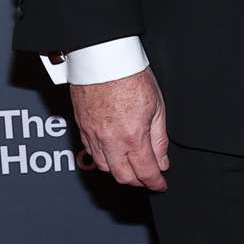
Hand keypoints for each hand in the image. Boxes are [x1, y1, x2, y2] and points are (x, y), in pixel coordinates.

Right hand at [70, 68, 168, 190]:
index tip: (160, 185)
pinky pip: (91, 153)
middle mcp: (110, 141)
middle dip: (138, 182)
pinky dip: (104, 159)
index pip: (145, 172)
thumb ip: (159, 138)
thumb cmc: (130, 75)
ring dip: (120, 172)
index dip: (154, 182)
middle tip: (148, 178)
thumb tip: (162, 160)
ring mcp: (93, 136)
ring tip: (132, 166)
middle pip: (123, 176)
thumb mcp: (157, 106)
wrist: (103, 59)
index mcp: (133, 137)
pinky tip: (113, 153)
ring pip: (105, 168)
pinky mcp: (82, 128)